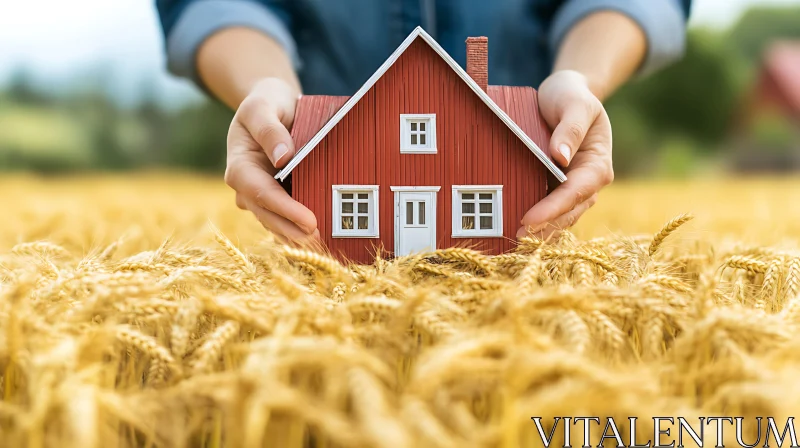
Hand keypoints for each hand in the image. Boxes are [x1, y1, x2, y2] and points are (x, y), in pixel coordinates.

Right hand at [224, 78, 318, 242]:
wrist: (271, 106)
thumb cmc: (267, 102)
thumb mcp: (263, 105)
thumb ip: (269, 129)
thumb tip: (283, 157)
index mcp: (239, 166)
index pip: (261, 194)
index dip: (285, 210)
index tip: (309, 221)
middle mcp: (246, 187)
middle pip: (268, 215)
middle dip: (292, 230)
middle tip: (320, 240)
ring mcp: (259, 195)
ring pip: (275, 222)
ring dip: (296, 235)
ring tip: (323, 245)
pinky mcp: (275, 198)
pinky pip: (284, 218)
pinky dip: (298, 228)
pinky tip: (320, 238)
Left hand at [517, 70, 613, 238]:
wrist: (566, 95)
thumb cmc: (571, 97)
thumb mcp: (576, 104)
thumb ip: (570, 128)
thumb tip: (559, 156)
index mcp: (597, 165)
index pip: (575, 192)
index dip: (552, 208)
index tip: (529, 219)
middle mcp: (588, 184)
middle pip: (568, 213)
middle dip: (544, 228)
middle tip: (516, 238)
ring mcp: (573, 191)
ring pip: (559, 219)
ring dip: (539, 233)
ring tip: (513, 243)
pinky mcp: (557, 192)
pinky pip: (549, 213)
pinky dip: (536, 225)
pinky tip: (515, 233)